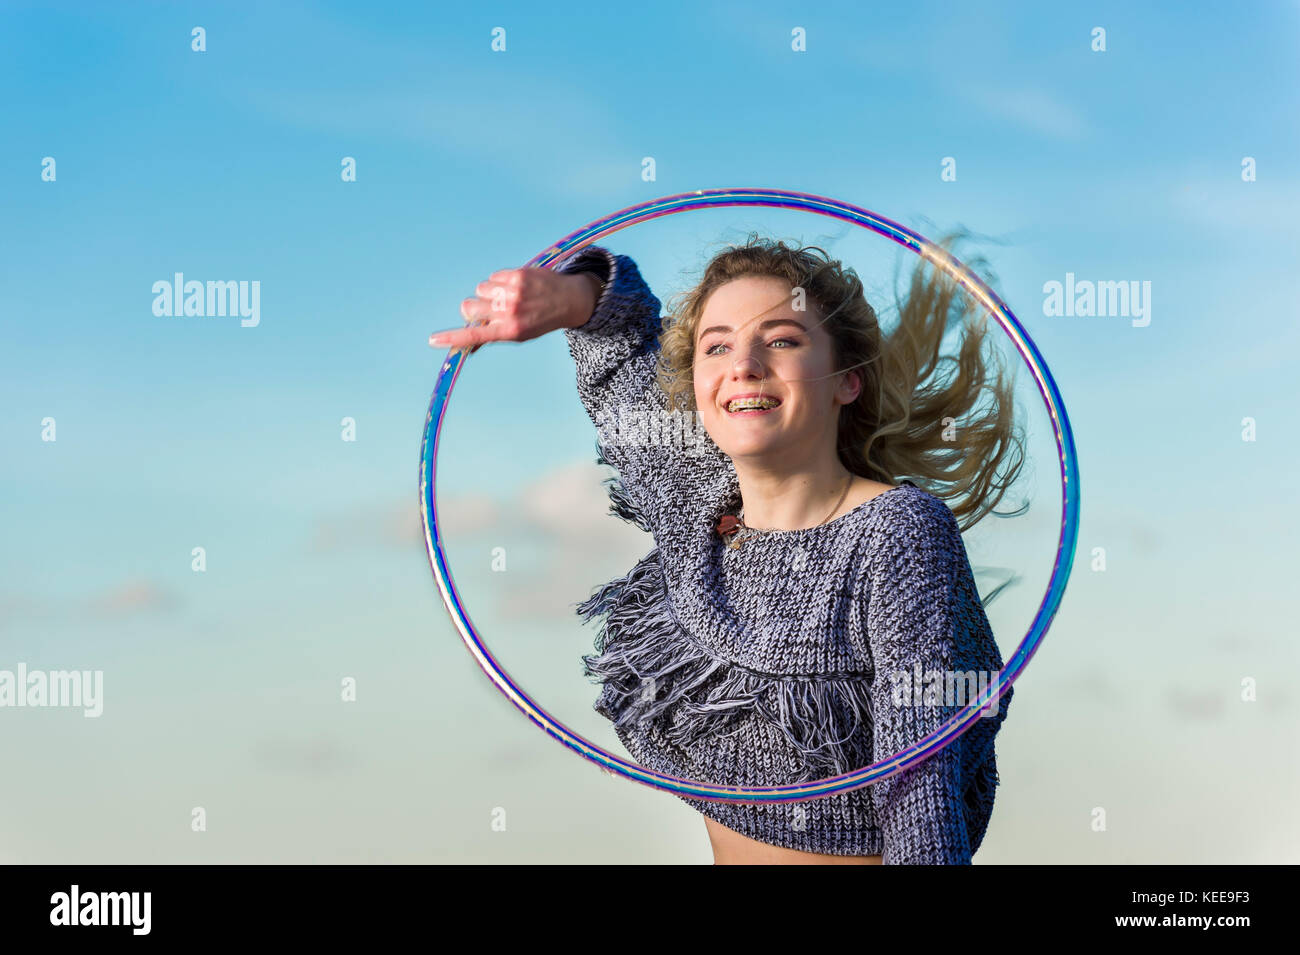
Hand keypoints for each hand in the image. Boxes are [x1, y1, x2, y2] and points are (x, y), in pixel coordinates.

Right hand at [428, 267, 598, 354]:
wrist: (569, 301)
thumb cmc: (540, 320)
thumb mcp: (519, 335)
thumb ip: (493, 335)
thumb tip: (468, 345)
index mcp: (509, 331)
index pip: (474, 336)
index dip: (451, 338)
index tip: (433, 340)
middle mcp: (509, 312)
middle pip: (468, 307)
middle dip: (473, 309)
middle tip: (490, 310)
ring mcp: (512, 292)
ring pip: (479, 290)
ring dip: (488, 293)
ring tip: (508, 297)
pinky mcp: (516, 275)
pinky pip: (492, 277)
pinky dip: (499, 282)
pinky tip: (515, 287)